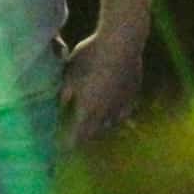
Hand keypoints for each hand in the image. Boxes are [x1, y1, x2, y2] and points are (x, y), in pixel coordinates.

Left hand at [57, 28, 144, 147]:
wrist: (122, 43)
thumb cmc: (90, 55)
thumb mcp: (70, 72)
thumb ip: (65, 92)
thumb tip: (60, 105)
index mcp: (87, 108)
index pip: (78, 135)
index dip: (70, 143)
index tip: (63, 149)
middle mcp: (106, 111)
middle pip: (95, 132)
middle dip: (85, 137)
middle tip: (78, 138)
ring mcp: (122, 103)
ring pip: (112, 123)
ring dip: (102, 127)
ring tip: (95, 126)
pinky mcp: (133, 93)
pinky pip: (125, 111)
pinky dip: (118, 115)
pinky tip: (115, 113)